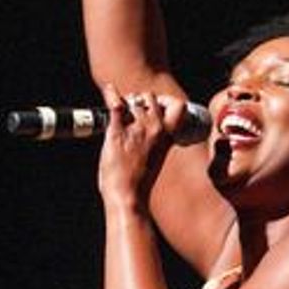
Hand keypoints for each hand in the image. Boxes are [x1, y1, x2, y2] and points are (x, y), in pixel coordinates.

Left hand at [97, 83, 189, 208]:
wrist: (127, 196)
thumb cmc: (139, 182)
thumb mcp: (156, 158)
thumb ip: (154, 140)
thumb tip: (142, 126)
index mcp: (168, 136)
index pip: (179, 105)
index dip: (165, 101)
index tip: (154, 107)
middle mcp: (155, 129)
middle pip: (149, 97)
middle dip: (139, 100)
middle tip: (129, 111)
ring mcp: (137, 129)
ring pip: (133, 99)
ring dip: (125, 103)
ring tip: (118, 111)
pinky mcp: (118, 132)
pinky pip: (116, 104)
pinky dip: (110, 95)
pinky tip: (109, 91)